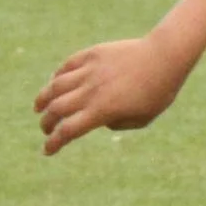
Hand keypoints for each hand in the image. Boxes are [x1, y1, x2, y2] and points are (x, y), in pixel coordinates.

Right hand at [36, 32, 196, 154]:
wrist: (165, 56)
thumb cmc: (159, 91)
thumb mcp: (143, 118)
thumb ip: (118, 124)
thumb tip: (99, 121)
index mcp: (103, 110)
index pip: (68, 131)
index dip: (54, 143)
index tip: (47, 151)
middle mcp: (91, 91)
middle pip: (56, 110)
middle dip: (47, 123)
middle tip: (46, 129)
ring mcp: (89, 71)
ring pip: (55, 86)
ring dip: (43, 99)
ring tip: (39, 107)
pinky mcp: (92, 54)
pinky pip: (67, 66)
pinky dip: (57, 77)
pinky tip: (55, 82)